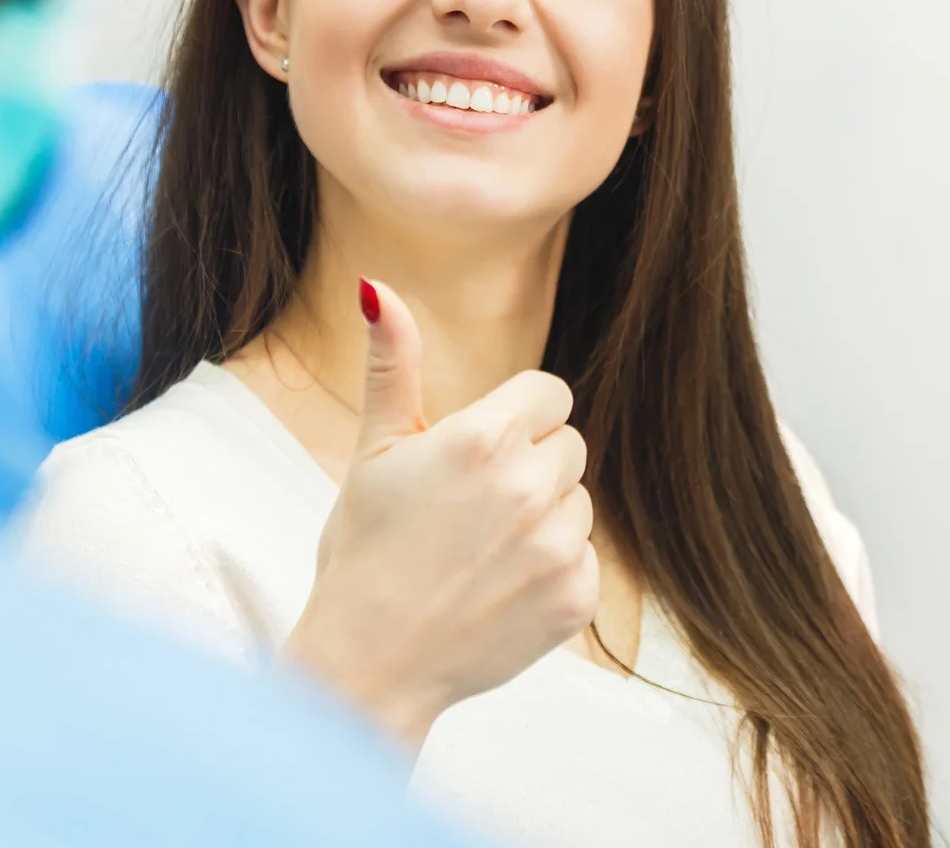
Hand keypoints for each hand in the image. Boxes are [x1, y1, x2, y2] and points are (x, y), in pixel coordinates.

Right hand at [281, 278, 598, 750]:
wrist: (368, 662)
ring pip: (578, 502)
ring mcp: (559, 546)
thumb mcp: (372, 450)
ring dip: (544, 518)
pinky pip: (586, 558)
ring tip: (482, 551)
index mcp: (484, 439)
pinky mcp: (577, 598)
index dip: (514, 419)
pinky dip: (553, 571)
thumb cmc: (363, 551)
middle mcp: (530, 487)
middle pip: (568, 445)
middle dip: (530, 465)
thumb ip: (393, 364)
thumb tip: (377, 287)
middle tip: (471, 507)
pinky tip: (500, 587)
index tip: (478, 453)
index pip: (549, 394)